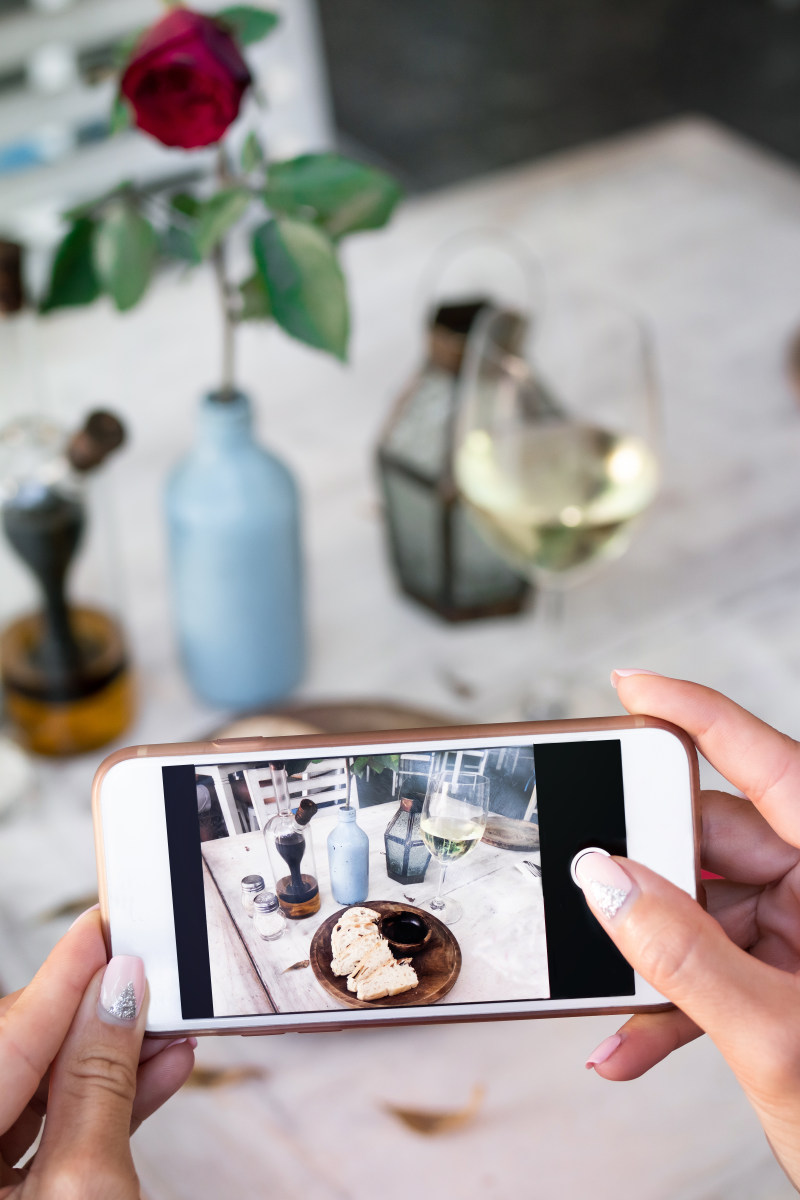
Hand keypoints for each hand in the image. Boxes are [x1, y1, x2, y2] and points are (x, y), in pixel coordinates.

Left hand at [0, 908, 194, 1197]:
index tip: (101, 928)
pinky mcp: (11, 1196)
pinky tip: (154, 1072)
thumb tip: (117, 992)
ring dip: (105, 1060)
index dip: (59, 979)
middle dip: (86, 1018)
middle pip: (15, 1056)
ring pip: (36, 1092)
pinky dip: (100, 1104)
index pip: (3, 1037)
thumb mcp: (89, 1188)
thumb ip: (99, 1082)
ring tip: (166, 1030)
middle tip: (142, 979)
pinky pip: (47, 1132)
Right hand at [578, 670, 799, 1186]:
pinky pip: (719, 961)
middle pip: (720, 843)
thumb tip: (609, 883)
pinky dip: (674, 998)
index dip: (696, 715)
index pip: (772, 764)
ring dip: (653, 958)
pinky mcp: (791, 973)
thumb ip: (684, 958)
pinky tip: (634, 1038)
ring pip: (708, 909)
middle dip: (648, 879)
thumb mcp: (775, 1041)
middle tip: (595, 895)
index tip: (632, 688)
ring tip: (615, 1001)